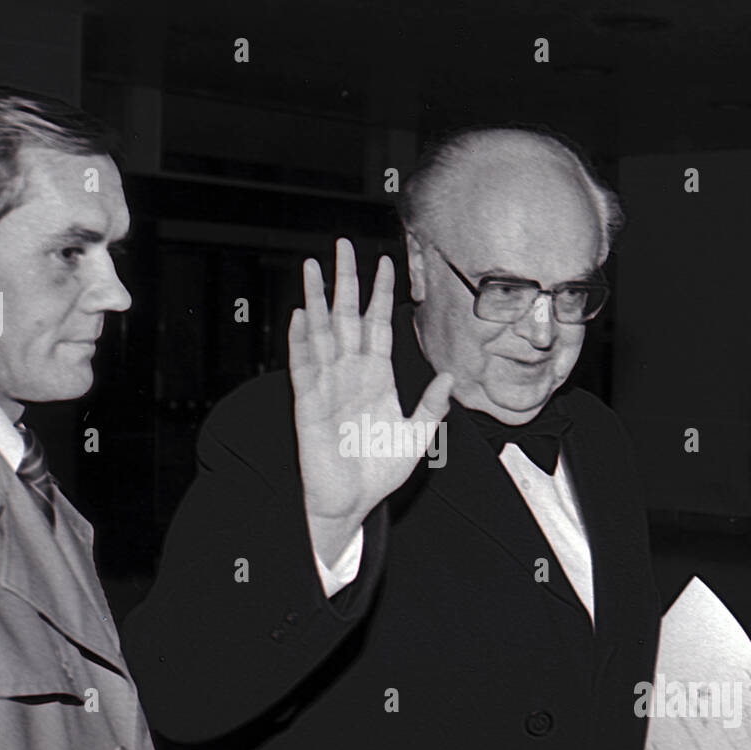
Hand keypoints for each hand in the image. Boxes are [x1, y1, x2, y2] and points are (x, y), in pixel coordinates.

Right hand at [290, 238, 452, 564]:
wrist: (353, 503)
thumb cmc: (379, 471)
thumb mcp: (417, 437)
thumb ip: (431, 406)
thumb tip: (449, 378)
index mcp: (376, 378)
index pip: (377, 325)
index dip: (379, 294)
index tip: (384, 262)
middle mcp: (350, 375)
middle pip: (345, 317)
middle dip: (344, 282)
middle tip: (342, 246)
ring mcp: (328, 386)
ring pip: (320, 333)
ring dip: (316, 300)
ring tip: (312, 268)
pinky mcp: (309, 405)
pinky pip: (304, 367)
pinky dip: (302, 341)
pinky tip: (301, 316)